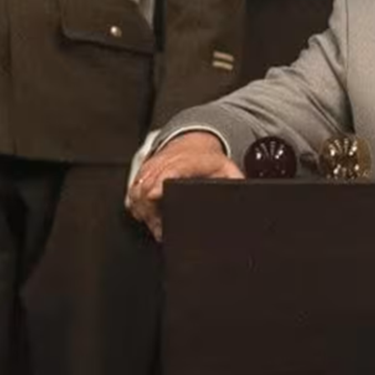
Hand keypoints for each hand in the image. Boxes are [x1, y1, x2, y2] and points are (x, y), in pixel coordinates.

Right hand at [125, 131, 243, 241]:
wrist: (194, 144)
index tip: (154, 194)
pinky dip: (137, 207)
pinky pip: (132, 192)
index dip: (160, 182)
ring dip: (144, 212)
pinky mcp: (142, 174)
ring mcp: (152, 167)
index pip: (170, 169)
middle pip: (148, 185)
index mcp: (188, 161)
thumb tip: (242, 198)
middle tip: (162, 230)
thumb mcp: (228, 170)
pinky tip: (149, 216)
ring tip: (158, 227)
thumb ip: (235, 183)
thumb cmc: (209, 161)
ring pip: (137, 190)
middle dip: (152, 211)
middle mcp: (166, 162)